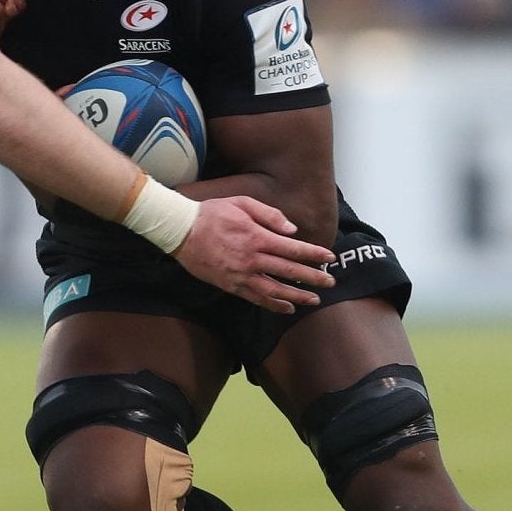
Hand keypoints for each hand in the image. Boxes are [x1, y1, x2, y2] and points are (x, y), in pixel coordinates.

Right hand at [173, 196, 335, 313]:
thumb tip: (292, 230)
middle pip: (289, 271)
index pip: (293, 249)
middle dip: (313, 278)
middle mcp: (251, 259)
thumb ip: (269, 215)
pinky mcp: (230, 285)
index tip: (330, 258)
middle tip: (331, 282)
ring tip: (314, 300)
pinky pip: (256, 298)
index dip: (314, 254)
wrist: (180, 231)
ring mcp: (241, 275)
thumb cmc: (212, 213)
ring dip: (297, 296)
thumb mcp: (242, 203)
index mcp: (256, 237)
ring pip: (275, 290)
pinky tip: (287, 308)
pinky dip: (273, 305)